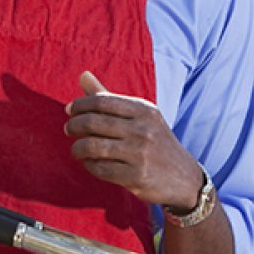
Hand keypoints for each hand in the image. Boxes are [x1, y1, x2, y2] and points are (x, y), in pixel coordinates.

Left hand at [64, 71, 204, 209]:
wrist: (184, 178)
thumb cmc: (155, 142)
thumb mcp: (140, 116)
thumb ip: (109, 98)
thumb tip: (82, 75)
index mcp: (144, 110)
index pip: (101, 101)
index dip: (80, 105)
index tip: (70, 111)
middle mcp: (143, 129)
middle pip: (93, 122)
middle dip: (74, 125)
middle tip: (69, 130)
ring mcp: (140, 153)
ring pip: (92, 146)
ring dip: (77, 148)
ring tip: (76, 149)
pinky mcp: (136, 176)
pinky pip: (100, 169)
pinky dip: (89, 165)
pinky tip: (90, 163)